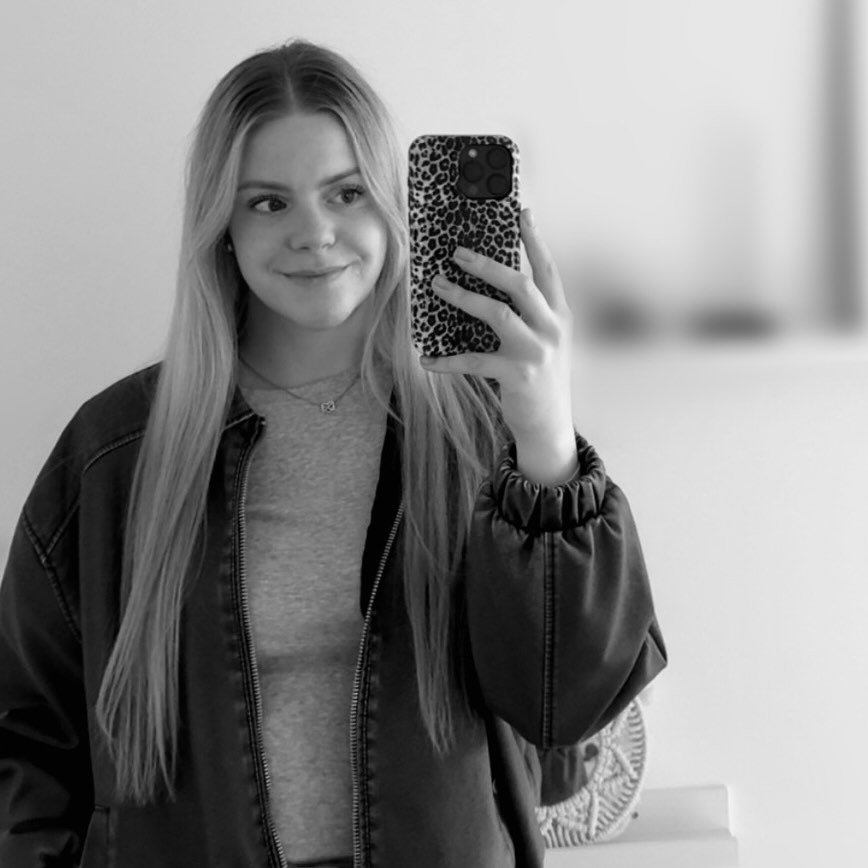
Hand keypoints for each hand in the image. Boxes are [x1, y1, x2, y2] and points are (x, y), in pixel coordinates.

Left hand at [420, 208, 574, 443]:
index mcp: (560, 315)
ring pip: (497, 313)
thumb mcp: (544, 340)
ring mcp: (536, 351)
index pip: (548, 269)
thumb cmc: (540, 376)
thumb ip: (529, 314)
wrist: (550, 424)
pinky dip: (447, 360)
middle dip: (486, 264)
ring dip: (463, 297)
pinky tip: (427, 359)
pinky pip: (474, 361)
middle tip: (457, 253)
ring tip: (437, 286)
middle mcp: (552, 328)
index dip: (535, 239)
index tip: (522, 212)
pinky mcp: (517, 375)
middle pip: (520, 283)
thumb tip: (490, 283)